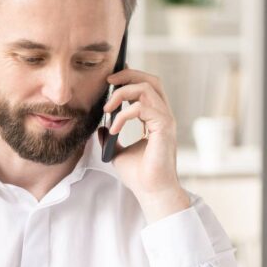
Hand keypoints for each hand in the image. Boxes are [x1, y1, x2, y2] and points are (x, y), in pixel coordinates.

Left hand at [101, 67, 190, 222]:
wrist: (151, 191)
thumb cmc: (139, 175)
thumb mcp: (117, 152)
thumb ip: (110, 137)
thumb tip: (100, 127)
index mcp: (155, 119)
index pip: (147, 88)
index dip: (130, 78)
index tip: (110, 79)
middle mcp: (163, 116)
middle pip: (152, 80)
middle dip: (129, 74)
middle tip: (108, 80)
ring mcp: (166, 120)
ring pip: (146, 89)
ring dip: (122, 94)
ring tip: (106, 109)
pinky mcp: (164, 127)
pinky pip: (142, 109)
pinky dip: (123, 116)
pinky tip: (113, 130)